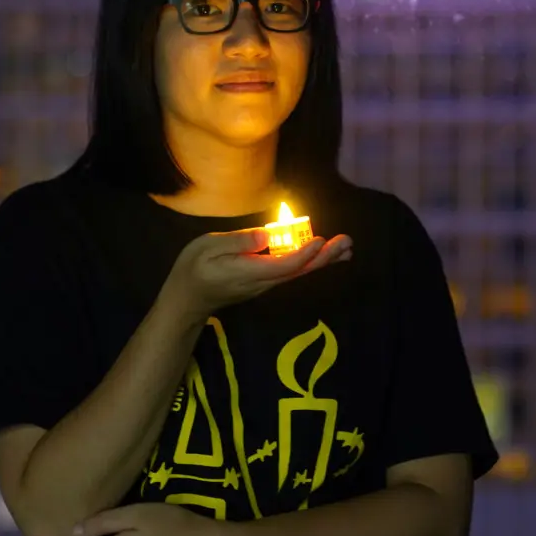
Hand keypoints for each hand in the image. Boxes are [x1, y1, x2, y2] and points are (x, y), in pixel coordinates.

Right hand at [160, 227, 351, 324]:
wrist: (187, 299)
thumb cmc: (193, 269)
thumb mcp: (208, 247)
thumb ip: (238, 242)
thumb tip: (266, 235)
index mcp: (250, 272)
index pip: (284, 264)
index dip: (304, 253)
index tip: (321, 239)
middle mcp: (263, 281)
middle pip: (300, 270)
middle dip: (324, 257)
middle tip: (348, 243)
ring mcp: (265, 284)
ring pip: (299, 273)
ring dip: (323, 260)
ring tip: (346, 249)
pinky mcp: (265, 282)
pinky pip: (292, 272)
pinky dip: (310, 262)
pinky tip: (322, 255)